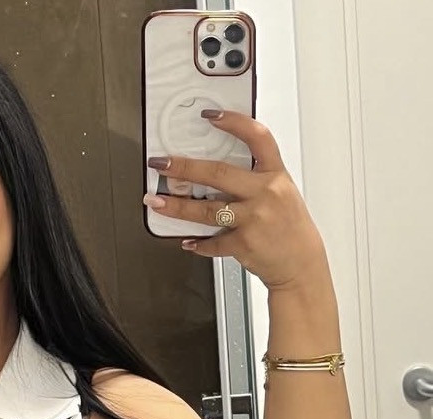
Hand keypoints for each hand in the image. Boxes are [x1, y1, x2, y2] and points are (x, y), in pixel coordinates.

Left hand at [144, 110, 327, 291]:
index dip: (234, 122)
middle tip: (162, 164)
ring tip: (156, 202)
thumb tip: (215, 173)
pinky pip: (213, 242)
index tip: (210, 116)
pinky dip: (198, 243)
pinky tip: (188, 241)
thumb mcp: (282, 193)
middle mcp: (265, 194)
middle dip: (184, 168)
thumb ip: (254, 180)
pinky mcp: (244, 244)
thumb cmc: (290, 227)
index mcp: (274, 175)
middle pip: (218, 174)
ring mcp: (254, 219)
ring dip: (177, 207)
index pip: (257, 138)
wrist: (301, 262)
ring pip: (207, 210)